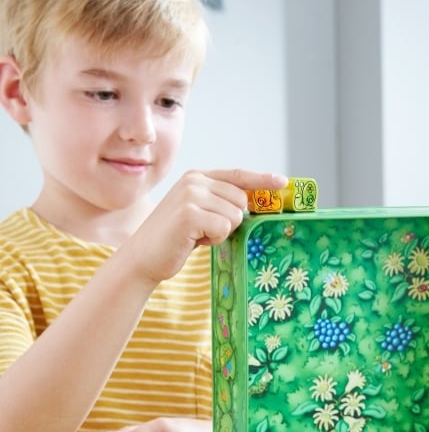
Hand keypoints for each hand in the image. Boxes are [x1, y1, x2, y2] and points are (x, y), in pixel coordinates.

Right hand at [123, 169, 287, 285]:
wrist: (144, 256)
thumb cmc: (177, 238)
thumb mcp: (200, 212)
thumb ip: (221, 202)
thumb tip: (256, 204)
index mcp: (197, 177)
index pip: (238, 175)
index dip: (262, 179)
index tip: (282, 183)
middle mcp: (194, 181)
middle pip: (242, 200)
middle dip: (231, 221)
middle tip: (205, 229)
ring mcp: (191, 195)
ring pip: (236, 216)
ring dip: (221, 232)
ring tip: (197, 235)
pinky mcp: (189, 214)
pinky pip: (224, 228)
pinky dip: (214, 240)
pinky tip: (193, 240)